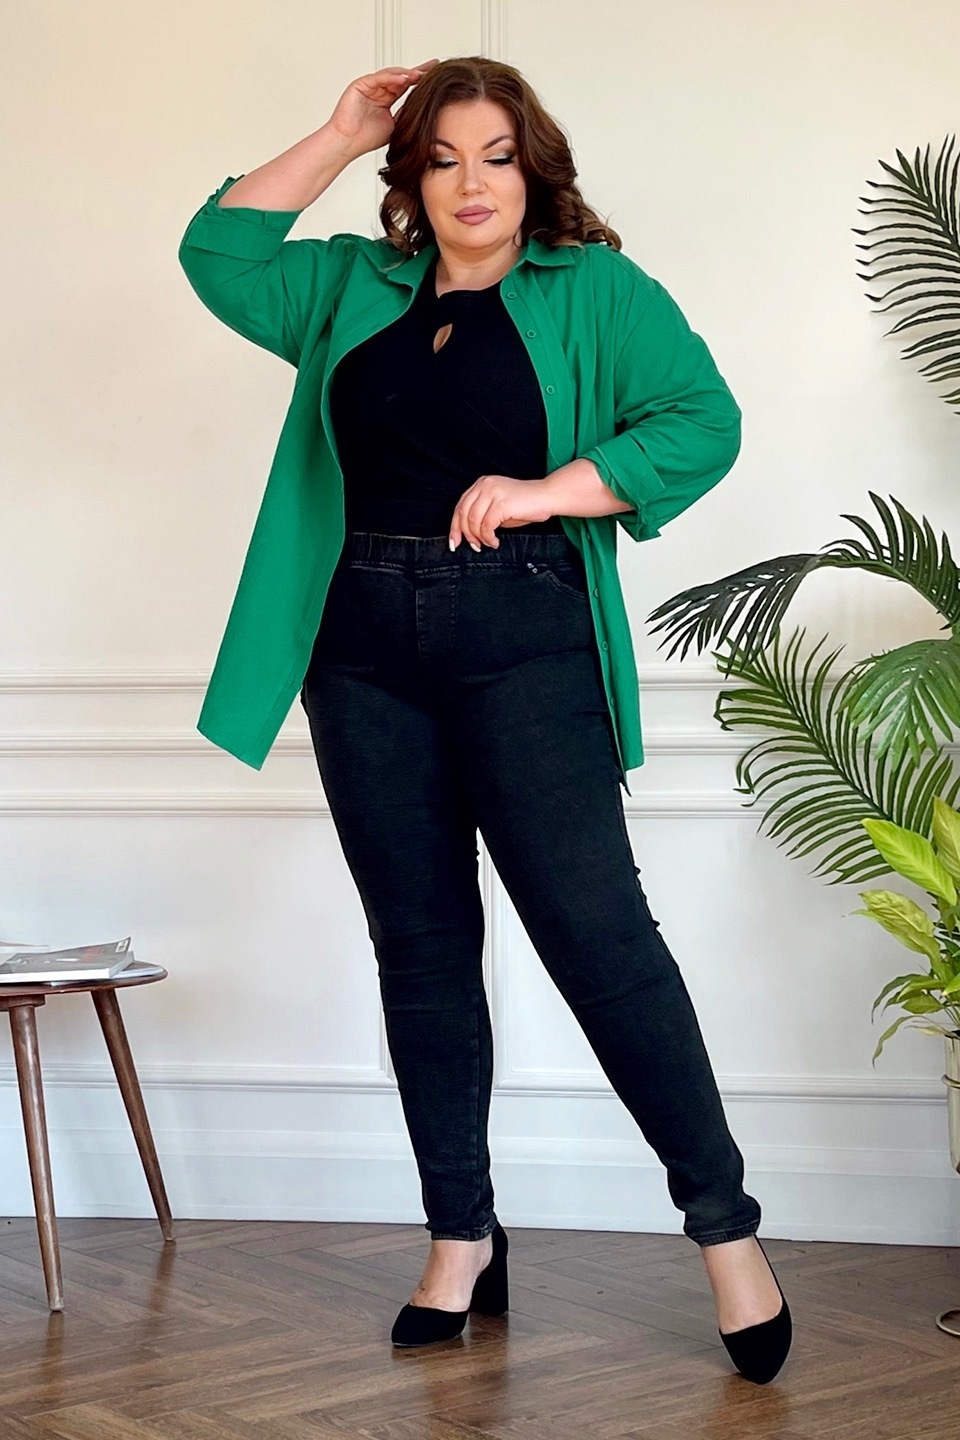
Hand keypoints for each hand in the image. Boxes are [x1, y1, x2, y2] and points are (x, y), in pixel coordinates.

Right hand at [325, 59, 439, 156]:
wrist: (347, 144)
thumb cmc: (366, 139)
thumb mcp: (395, 126)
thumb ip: (407, 115)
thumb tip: (426, 111)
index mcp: (386, 98)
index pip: (406, 85)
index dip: (421, 79)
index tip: (436, 74)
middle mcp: (379, 89)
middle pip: (401, 76)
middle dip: (418, 71)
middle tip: (434, 67)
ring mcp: (369, 85)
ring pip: (391, 75)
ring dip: (406, 75)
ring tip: (420, 75)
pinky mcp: (360, 84)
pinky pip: (378, 78)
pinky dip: (391, 78)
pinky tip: (405, 79)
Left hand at [449, 475, 555, 550]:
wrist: (547, 497)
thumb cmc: (525, 505)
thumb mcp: (498, 507)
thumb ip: (481, 515)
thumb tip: (468, 534)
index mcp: (481, 484)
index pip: (460, 506)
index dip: (454, 527)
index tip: (454, 542)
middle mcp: (484, 485)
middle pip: (463, 514)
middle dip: (466, 535)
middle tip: (474, 546)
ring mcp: (493, 492)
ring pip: (473, 521)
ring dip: (479, 538)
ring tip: (489, 544)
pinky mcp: (501, 503)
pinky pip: (487, 526)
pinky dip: (489, 538)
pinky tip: (496, 542)